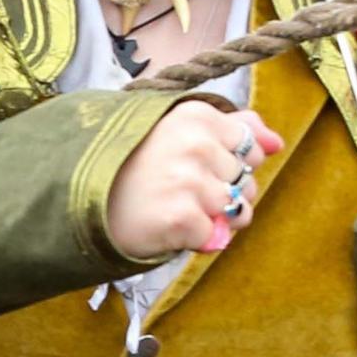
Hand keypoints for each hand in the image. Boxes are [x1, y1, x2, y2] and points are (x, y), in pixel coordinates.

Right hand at [103, 102, 286, 263]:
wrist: (78, 199)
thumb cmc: (130, 165)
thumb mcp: (177, 130)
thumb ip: (233, 128)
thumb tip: (277, 142)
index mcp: (196, 116)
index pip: (250, 146)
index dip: (229, 164)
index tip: (195, 166)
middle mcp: (196, 143)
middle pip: (247, 181)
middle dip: (223, 193)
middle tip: (177, 191)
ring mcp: (189, 181)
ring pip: (239, 211)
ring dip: (215, 220)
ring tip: (175, 210)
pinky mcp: (182, 217)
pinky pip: (217, 236)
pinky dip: (196, 239)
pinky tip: (167, 226)